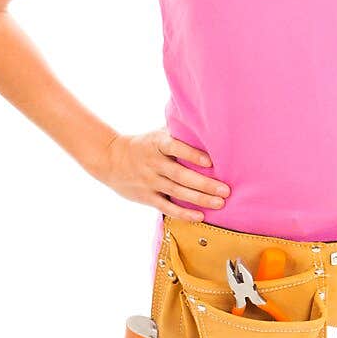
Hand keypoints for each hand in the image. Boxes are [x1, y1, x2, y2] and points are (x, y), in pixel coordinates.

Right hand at [94, 130, 230, 220]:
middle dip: (204, 184)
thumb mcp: (157, 133)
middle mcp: (153, 163)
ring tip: (220, 202)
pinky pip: (167, 207)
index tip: (211, 162)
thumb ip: (178, 131)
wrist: (111, 159)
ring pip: (177, 192)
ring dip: (199, 199)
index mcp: (157, 144)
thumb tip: (205, 121)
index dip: (192, 155)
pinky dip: (183, 213)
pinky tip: (200, 216)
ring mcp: (149, 181)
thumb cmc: (144, 144)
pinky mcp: (147, 197)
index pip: (175, 148)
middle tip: (225, 190)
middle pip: (180, 175)